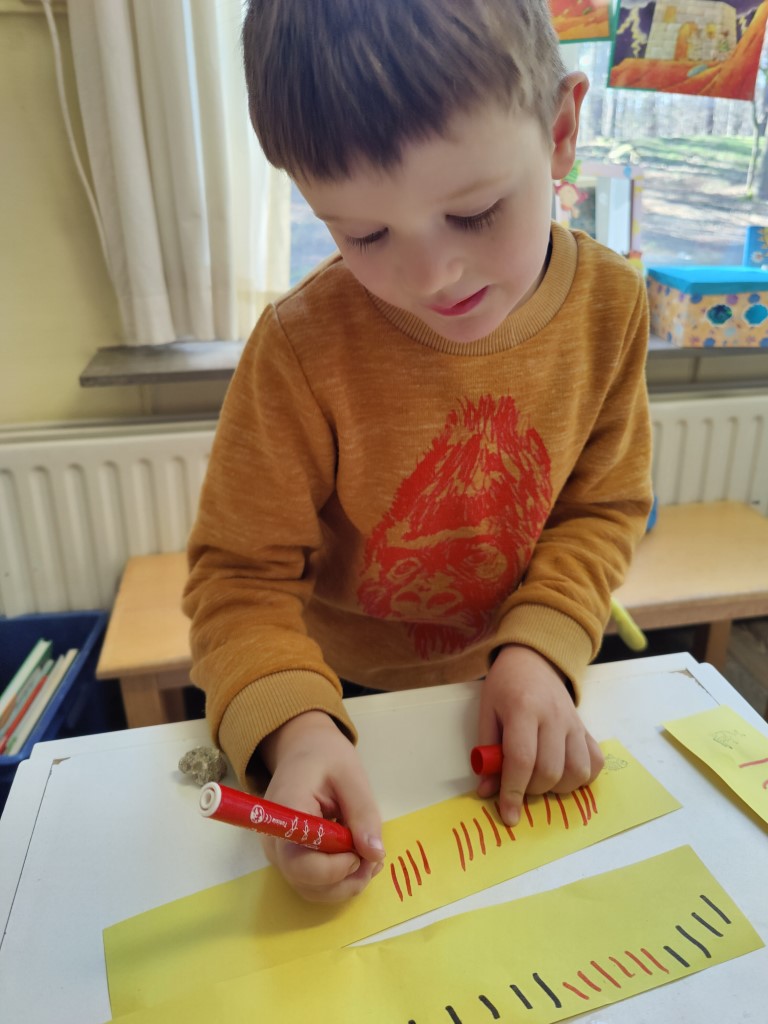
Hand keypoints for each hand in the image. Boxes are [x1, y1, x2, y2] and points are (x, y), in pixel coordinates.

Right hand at [259, 710, 384, 901]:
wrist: (302, 750)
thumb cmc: (325, 757)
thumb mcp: (351, 775)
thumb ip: (363, 814)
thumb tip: (375, 854)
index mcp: (286, 813)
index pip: (299, 862)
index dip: (334, 869)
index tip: (361, 852)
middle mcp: (276, 841)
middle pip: (305, 882)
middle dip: (346, 879)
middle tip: (375, 857)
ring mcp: (281, 853)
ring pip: (312, 889)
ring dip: (346, 882)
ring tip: (370, 855)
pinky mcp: (290, 858)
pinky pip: (314, 881)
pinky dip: (340, 879)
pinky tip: (359, 857)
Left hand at [476, 645, 603, 825]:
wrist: (533, 661)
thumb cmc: (504, 687)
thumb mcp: (486, 713)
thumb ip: (487, 754)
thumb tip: (487, 792)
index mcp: (523, 709)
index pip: (522, 759)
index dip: (513, 791)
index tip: (508, 815)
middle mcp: (553, 717)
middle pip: (550, 771)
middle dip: (532, 790)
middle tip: (519, 784)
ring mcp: (574, 723)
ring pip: (577, 772)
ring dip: (558, 788)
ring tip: (540, 779)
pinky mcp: (586, 728)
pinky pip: (595, 762)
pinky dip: (582, 777)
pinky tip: (563, 773)